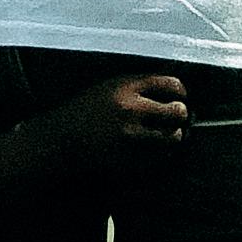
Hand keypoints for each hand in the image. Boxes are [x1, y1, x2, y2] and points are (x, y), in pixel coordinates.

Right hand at [39, 70, 188, 169]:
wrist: (61, 139)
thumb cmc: (85, 111)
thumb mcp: (108, 87)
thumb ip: (137, 86)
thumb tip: (171, 88)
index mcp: (125, 87)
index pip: (169, 84)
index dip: (180, 91)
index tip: (180, 95)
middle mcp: (131, 110)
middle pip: (176, 111)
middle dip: (180, 113)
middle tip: (178, 115)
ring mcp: (130, 136)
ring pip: (172, 137)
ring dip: (173, 135)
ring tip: (168, 134)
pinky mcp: (129, 158)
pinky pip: (158, 157)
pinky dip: (161, 153)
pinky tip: (153, 148)